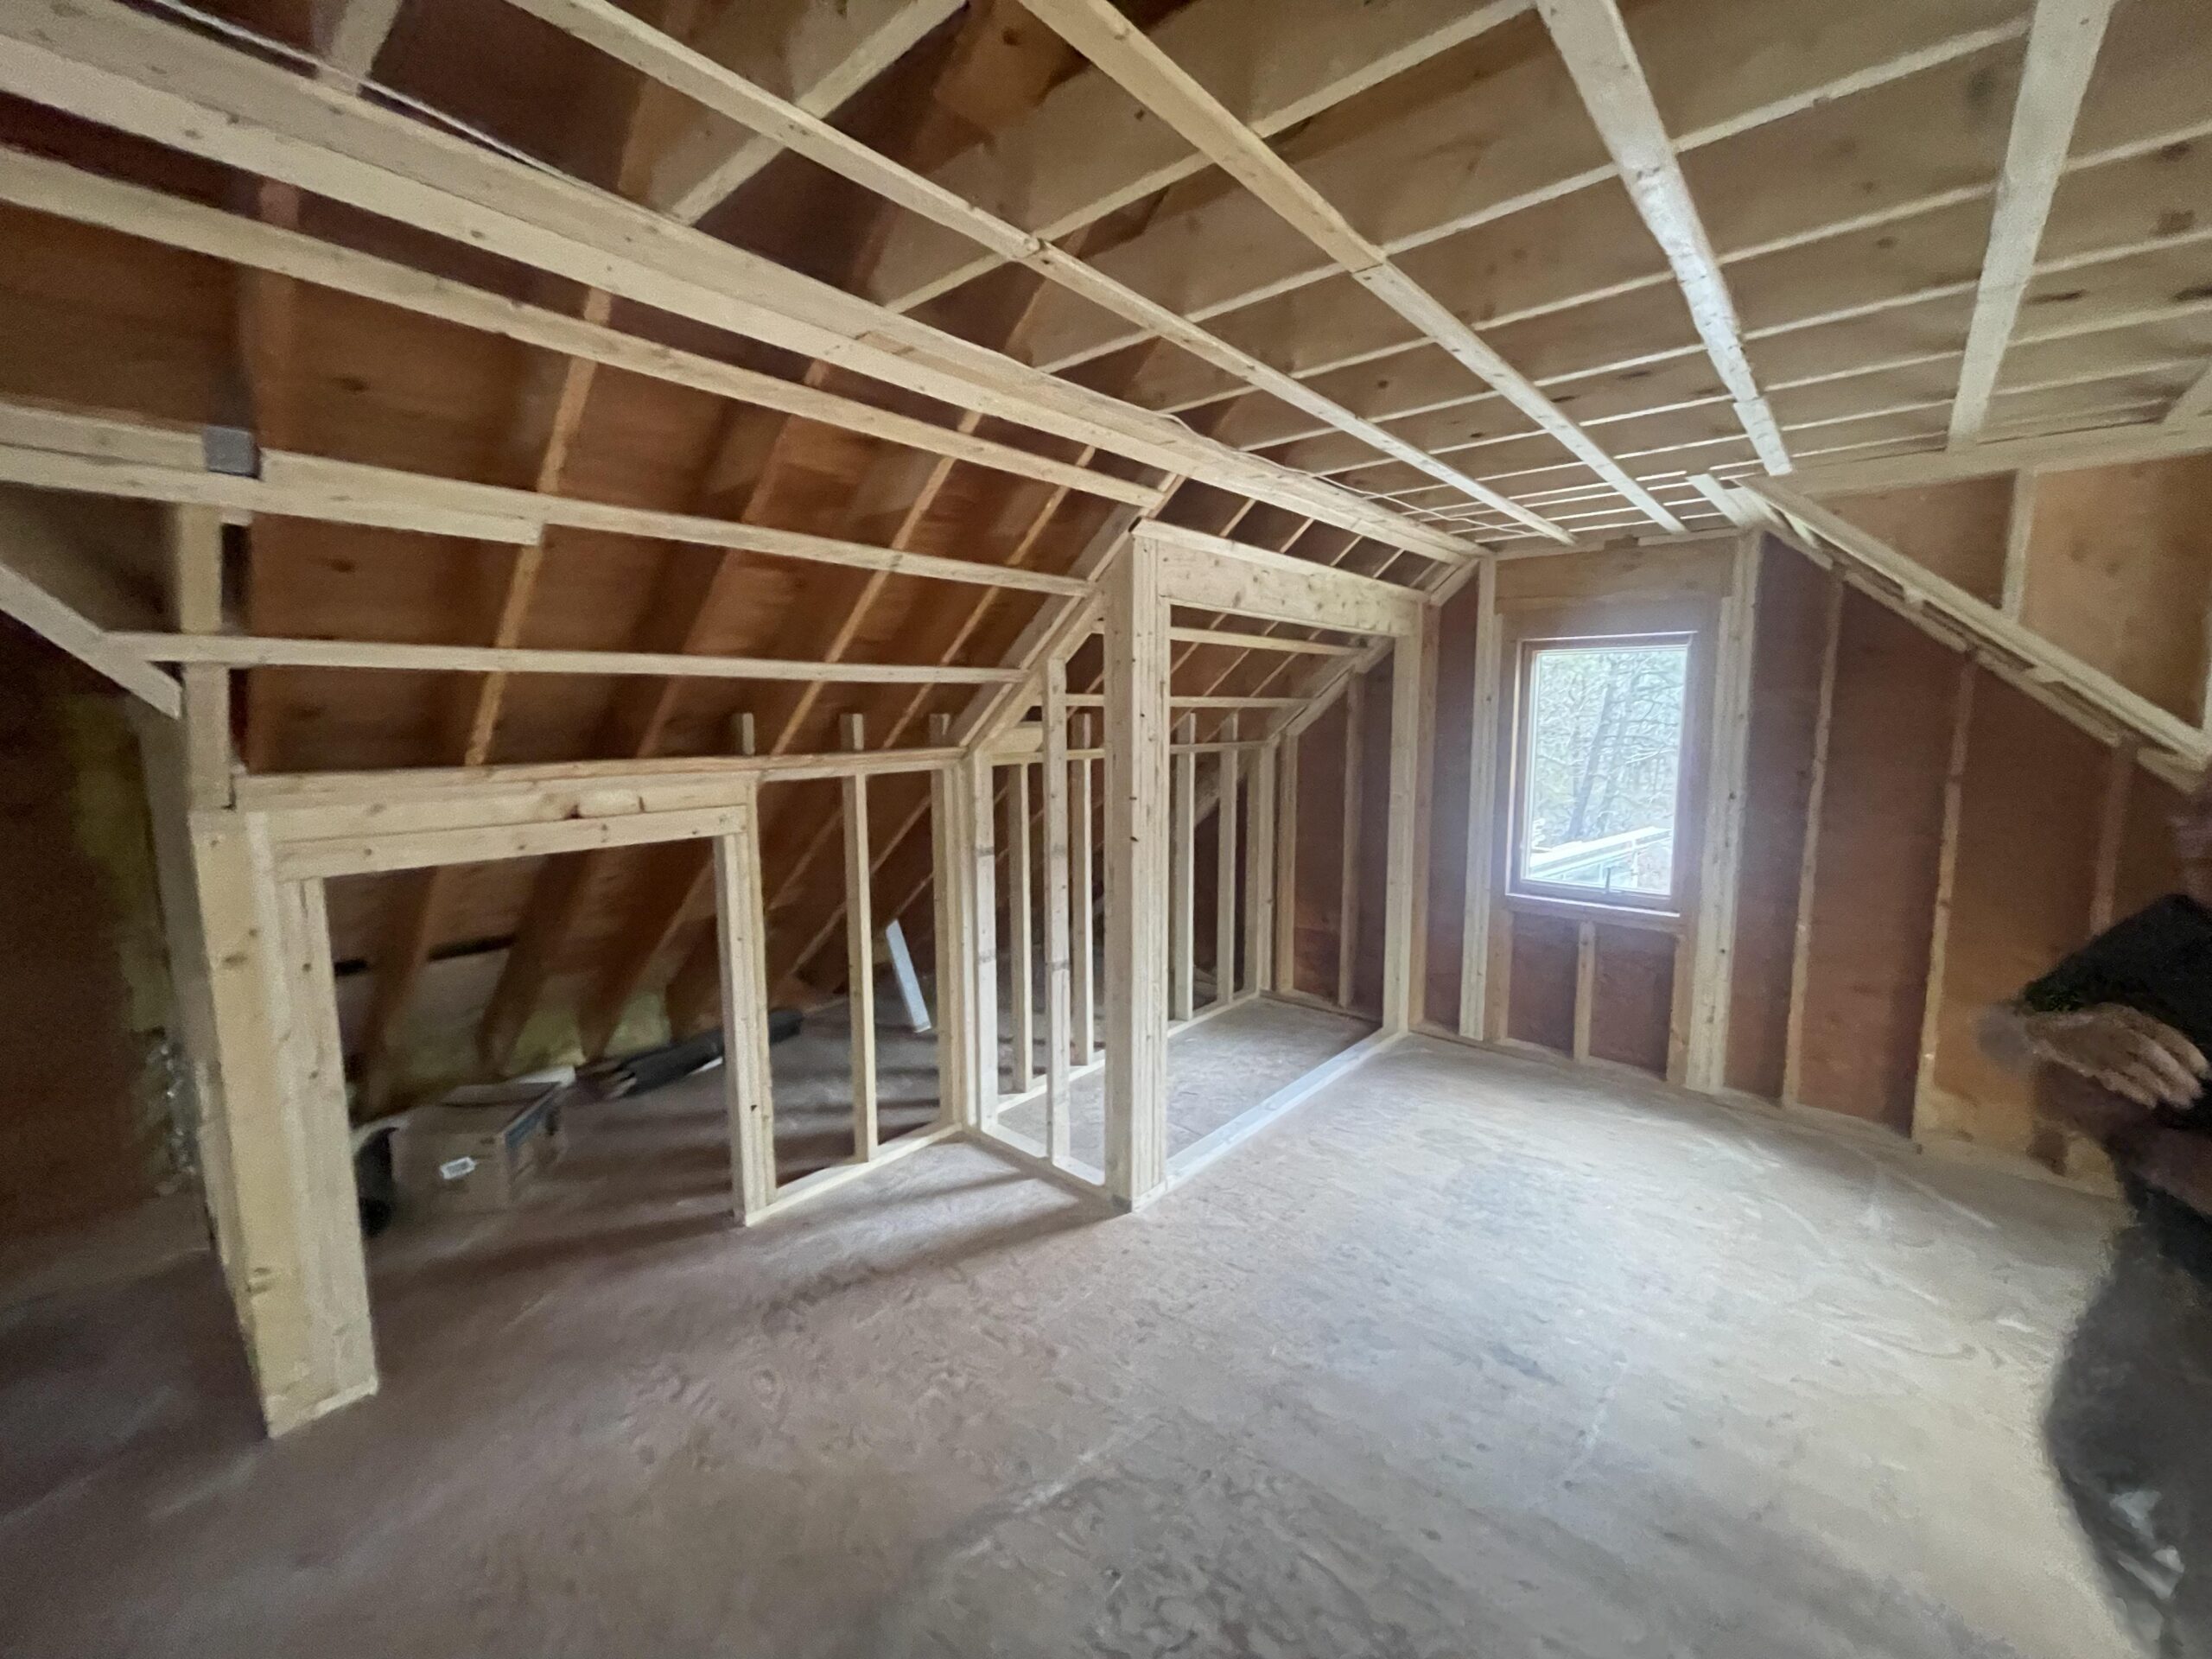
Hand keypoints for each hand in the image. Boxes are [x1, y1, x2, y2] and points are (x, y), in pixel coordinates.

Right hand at [2021, 1004, 2208, 1108]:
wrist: (2024, 1033)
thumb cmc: (2072, 1034)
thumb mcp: (2106, 1029)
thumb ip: (2133, 1040)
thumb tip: (2176, 1063)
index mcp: (2118, 1013)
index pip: (2160, 1030)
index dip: (2185, 1050)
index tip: (2204, 1071)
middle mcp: (2105, 1022)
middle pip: (2149, 1049)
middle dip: (2175, 1073)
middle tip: (2193, 1094)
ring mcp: (2089, 1039)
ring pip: (2132, 1062)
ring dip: (2158, 1084)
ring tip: (2176, 1102)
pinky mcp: (2073, 1055)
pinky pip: (2108, 1073)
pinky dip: (2130, 1088)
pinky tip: (2147, 1102)